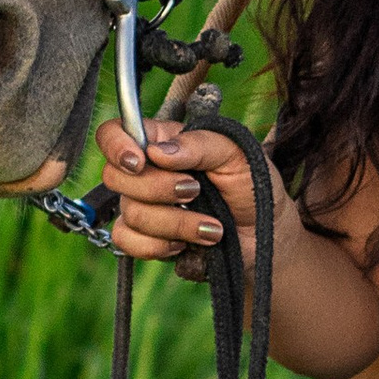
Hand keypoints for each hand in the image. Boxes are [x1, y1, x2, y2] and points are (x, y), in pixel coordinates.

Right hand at [94, 114, 260, 281]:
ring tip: (210, 226)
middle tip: (196, 190)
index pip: (114, 133)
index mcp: (161, 141)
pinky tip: (185, 244)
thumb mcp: (237, 154)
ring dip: (176, 222)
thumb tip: (157, 152)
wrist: (265, 237)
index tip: (141, 160)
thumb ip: (199, 144)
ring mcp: (142, 207)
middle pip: (115, 177)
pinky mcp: (145, 239)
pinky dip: (159, 245)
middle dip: (158, 188)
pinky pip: (127, 241)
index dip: (117, 146)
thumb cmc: (252, 187)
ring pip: (130, 212)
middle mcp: (145, 173)